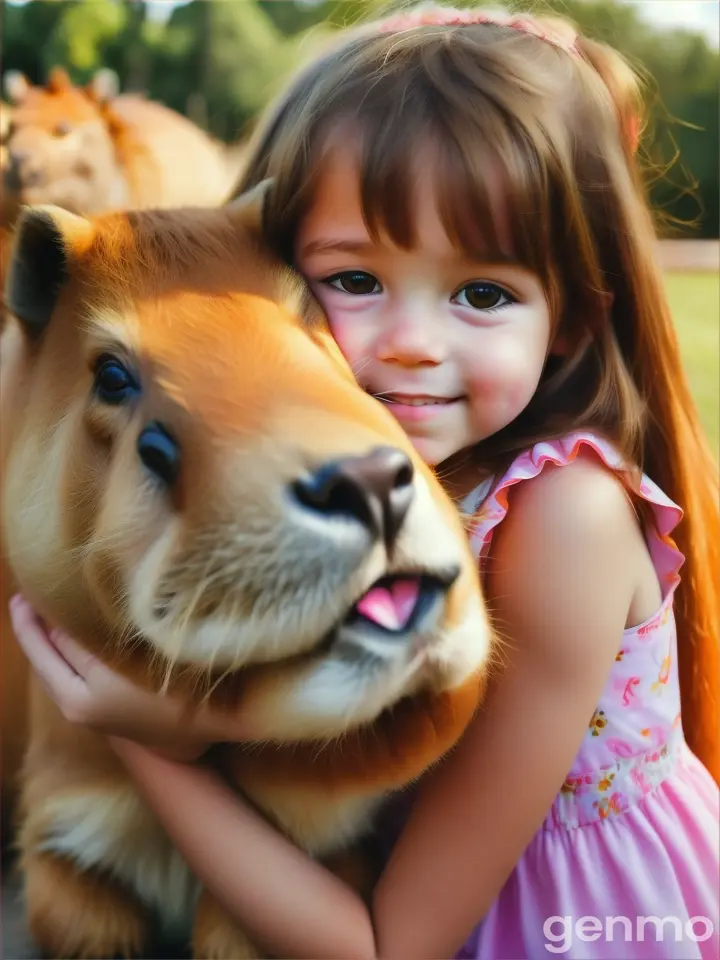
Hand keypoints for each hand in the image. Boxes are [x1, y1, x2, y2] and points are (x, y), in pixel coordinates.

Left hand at [8, 594, 212, 760]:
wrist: (214, 723)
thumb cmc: (179, 684)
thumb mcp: (130, 660)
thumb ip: (90, 643)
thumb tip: (58, 623)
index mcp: (79, 698)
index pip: (46, 649)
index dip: (33, 619)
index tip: (25, 591)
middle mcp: (76, 709)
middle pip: (43, 663)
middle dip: (31, 629)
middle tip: (22, 596)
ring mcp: (89, 714)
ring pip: (54, 672)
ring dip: (46, 642)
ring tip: (42, 612)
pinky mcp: (102, 713)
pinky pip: (68, 678)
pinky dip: (62, 656)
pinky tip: (68, 637)